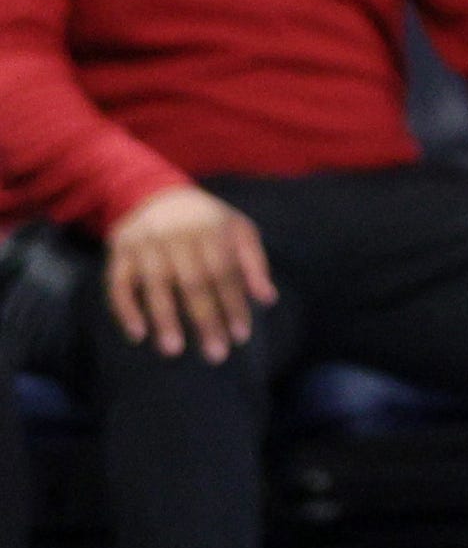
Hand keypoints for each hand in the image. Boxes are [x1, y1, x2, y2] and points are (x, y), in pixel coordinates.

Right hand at [105, 184, 274, 357]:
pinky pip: (118, 284)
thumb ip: (254, 263)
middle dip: (205, 319)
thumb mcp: (239, 230)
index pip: (225, 274)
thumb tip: (268, 300)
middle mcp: (177, 237)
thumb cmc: (206, 221)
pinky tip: (137, 334)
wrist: (154, 193)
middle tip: (215, 354)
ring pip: (155, 285)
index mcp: (211, 231)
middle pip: (193, 282)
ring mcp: (146, 245)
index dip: (233, 305)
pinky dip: (125, 309)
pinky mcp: (119, 252)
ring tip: (174, 351)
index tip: (240, 337)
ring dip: (164, 319)